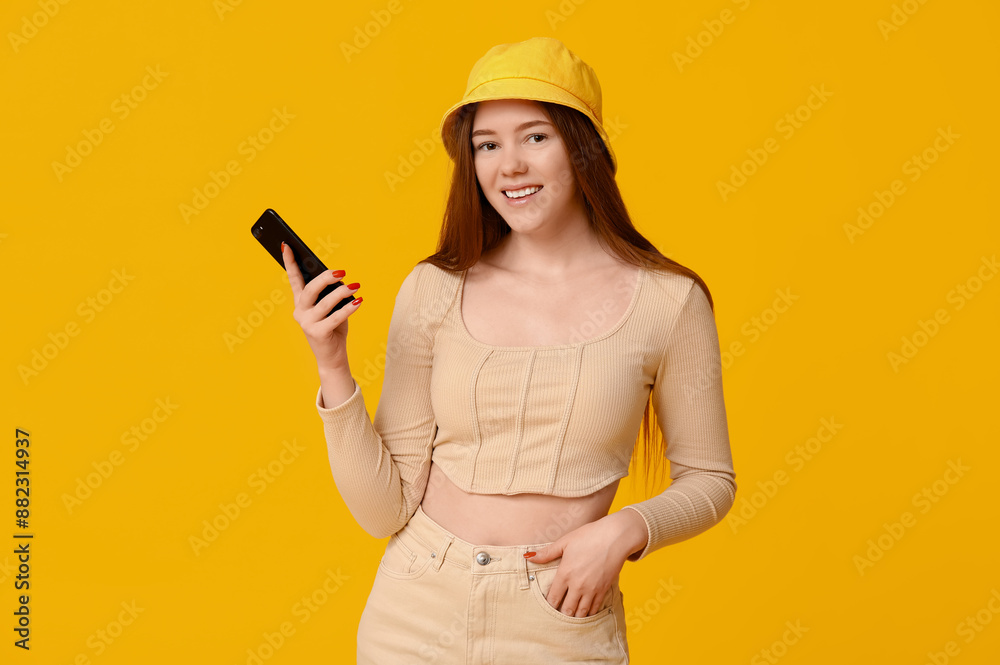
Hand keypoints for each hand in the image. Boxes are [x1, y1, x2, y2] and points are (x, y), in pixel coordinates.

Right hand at [281, 242, 361, 369]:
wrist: (332, 357)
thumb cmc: (333, 329)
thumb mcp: (330, 308)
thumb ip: (329, 294)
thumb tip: (339, 279)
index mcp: (300, 303)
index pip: (294, 279)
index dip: (290, 262)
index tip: (286, 245)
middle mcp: (300, 312)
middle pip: (310, 289)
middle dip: (325, 278)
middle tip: (341, 271)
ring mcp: (307, 323)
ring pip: (325, 302)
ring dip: (342, 292)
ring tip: (355, 286)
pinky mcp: (318, 333)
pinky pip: (335, 317)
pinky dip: (348, 308)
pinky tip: (358, 301)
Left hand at [525, 511, 646, 617]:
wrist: (615, 537)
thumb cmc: (589, 536)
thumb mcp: (565, 542)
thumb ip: (546, 553)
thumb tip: (528, 557)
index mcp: (565, 574)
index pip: (553, 598)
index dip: (548, 605)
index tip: (546, 607)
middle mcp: (577, 585)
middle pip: (566, 610)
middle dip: (561, 614)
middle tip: (557, 614)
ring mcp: (591, 590)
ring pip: (580, 613)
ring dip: (574, 616)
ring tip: (570, 616)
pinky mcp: (603, 590)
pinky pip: (594, 609)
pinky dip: (588, 613)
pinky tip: (585, 613)